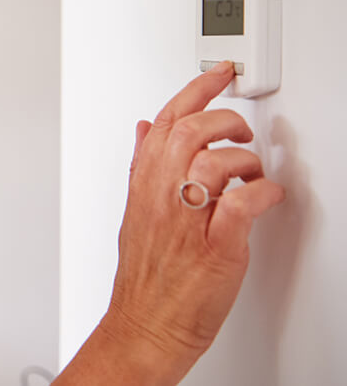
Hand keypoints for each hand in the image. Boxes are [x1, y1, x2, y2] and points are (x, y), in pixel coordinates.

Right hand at [102, 61, 285, 380]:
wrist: (146, 324)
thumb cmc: (145, 276)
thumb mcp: (134, 210)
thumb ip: (142, 165)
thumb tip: (145, 128)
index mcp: (144, 185)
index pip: (166, 121)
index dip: (195, 90)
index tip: (219, 74)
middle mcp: (163, 198)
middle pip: (190, 132)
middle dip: (225, 120)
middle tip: (241, 130)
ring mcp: (188, 222)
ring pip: (214, 162)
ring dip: (245, 160)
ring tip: (252, 173)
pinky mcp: (216, 248)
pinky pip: (241, 205)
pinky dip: (261, 193)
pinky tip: (264, 197)